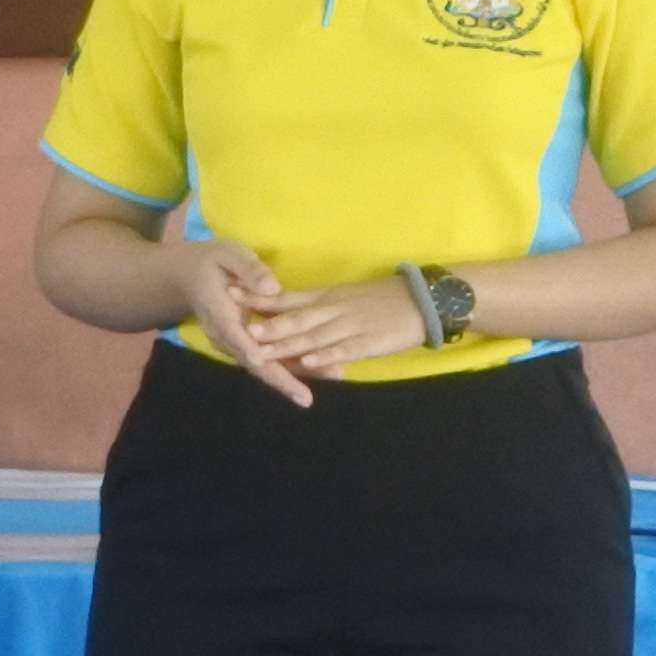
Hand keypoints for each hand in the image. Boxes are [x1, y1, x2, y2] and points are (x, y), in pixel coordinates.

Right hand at [174, 240, 314, 405]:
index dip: (256, 354)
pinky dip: (290, 367)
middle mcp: (224, 336)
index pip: (239, 339)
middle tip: (305, 398)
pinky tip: (318, 369)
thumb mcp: (228, 255)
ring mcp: (232, 344)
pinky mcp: (242, 345)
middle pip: (253, 363)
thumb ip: (250, 270)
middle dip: (281, 380)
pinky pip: (266, 359)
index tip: (273, 371)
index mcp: (220, 314)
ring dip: (291, 377)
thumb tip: (272, 288)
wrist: (187, 276)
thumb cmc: (210, 261)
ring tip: (328, 379)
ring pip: (262, 365)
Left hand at [234, 271, 433, 390]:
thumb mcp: (346, 295)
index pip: (286, 297)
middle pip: (295, 318)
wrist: (424, 300)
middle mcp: (334, 310)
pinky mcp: (368, 342)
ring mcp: (350, 326)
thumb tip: (289, 308)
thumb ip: (319, 304)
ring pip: (313, 336)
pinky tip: (309, 363)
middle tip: (239, 327)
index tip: (231, 291)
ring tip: (261, 349)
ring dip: (286, 344)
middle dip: (266, 325)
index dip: (259, 297)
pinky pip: (344, 350)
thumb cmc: (384, 298)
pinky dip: (326, 357)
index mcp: (327, 297)